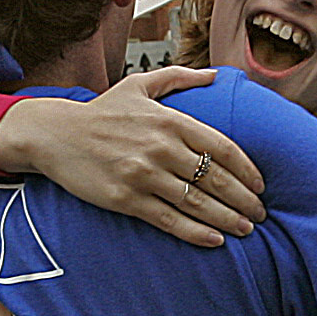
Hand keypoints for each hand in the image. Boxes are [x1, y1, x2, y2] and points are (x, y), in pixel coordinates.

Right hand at [0, 69, 266, 246]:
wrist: (55, 135)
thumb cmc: (101, 112)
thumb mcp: (140, 85)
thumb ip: (180, 78)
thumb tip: (216, 75)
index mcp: (170, 120)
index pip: (222, 147)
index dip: (247, 170)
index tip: (261, 185)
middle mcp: (161, 147)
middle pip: (216, 178)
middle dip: (244, 200)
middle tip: (260, 214)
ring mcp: (144, 174)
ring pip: (197, 202)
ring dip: (227, 219)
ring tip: (246, 229)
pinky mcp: (126, 198)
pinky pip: (169, 219)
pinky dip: (196, 232)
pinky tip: (215, 240)